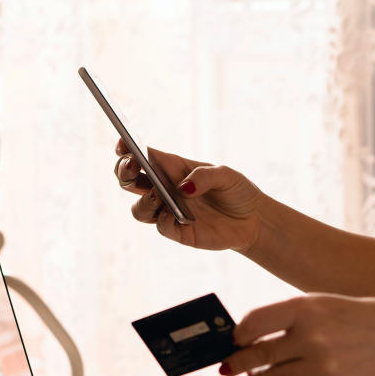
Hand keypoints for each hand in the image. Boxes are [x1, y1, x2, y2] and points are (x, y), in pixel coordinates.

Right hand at [113, 139, 264, 252]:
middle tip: (131, 166)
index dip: (127, 148)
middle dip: (124, 171)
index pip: (143, 156)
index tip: (122, 143)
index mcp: (173, 168)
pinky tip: (175, 215)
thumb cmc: (237, 191)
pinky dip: (163, 220)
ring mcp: (168, 211)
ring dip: (143, 201)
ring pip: (139, 208)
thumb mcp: (227, 176)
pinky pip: (160, 226)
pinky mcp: (178, 231)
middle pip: (129, 180)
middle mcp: (165, 189)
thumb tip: (182, 188)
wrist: (252, 220)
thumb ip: (205, 177)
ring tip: (158, 195)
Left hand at [219, 294, 374, 375]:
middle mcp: (313, 338)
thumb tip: (244, 341)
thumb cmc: (357, 320)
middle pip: (258, 356)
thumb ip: (285, 319)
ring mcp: (324, 368)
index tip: (232, 341)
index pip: (254, 323)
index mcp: (307, 309)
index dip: (237, 335)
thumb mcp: (322, 305)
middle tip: (227, 367)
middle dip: (238, 363)